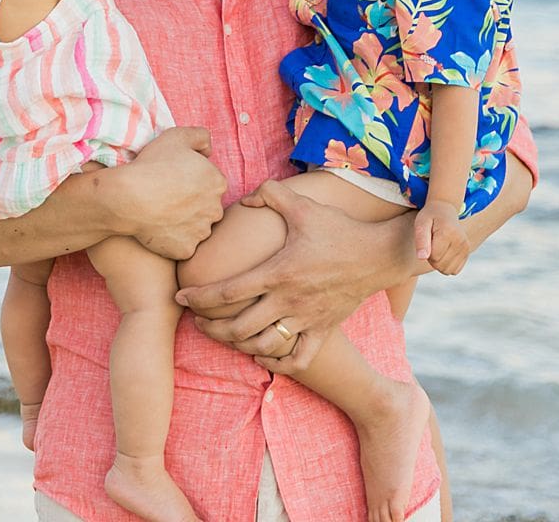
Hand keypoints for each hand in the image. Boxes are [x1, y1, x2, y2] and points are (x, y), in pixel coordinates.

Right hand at [112, 128, 226, 259]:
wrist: (129, 197)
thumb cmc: (153, 165)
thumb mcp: (177, 136)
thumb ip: (201, 137)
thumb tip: (208, 150)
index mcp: (217, 182)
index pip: (211, 183)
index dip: (193, 180)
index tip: (175, 180)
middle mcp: (215, 209)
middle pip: (206, 207)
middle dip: (193, 203)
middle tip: (168, 197)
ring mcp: (201, 232)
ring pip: (196, 228)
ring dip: (184, 223)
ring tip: (162, 213)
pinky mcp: (186, 250)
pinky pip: (182, 246)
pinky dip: (173, 240)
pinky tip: (158, 228)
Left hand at [176, 178, 397, 373]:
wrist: (378, 255)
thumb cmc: (338, 228)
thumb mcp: (303, 205)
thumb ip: (269, 195)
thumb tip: (243, 200)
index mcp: (279, 271)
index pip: (230, 291)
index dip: (200, 297)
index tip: (180, 297)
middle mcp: (289, 300)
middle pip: (239, 326)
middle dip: (211, 327)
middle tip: (196, 321)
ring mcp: (307, 319)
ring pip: (264, 346)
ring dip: (238, 346)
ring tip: (225, 336)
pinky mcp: (323, 331)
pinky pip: (297, 359)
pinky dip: (277, 363)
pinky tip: (262, 355)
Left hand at [414, 197, 468, 274]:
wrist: (445, 209)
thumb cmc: (430, 217)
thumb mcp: (421, 224)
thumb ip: (421, 240)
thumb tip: (422, 258)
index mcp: (448, 232)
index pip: (433, 257)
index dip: (426, 252)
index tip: (426, 240)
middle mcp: (460, 240)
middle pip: (440, 265)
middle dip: (432, 259)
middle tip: (431, 244)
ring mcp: (466, 247)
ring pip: (448, 271)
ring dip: (439, 264)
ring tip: (437, 248)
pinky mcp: (468, 251)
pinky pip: (455, 270)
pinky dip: (447, 265)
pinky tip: (444, 252)